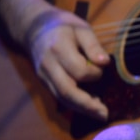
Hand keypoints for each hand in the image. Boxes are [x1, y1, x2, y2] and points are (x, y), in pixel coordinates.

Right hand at [0, 0, 109, 119]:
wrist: (33, 27)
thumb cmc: (62, 25)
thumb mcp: (81, 27)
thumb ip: (93, 45)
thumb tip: (104, 63)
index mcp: (59, 48)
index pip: (78, 70)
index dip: (94, 73)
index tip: (103, 68)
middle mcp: (49, 65)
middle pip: (67, 91)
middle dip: (87, 105)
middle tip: (105, 114)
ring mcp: (44, 75)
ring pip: (62, 98)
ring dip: (82, 109)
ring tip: (100, 114)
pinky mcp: (44, 81)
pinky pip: (59, 96)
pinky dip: (75, 104)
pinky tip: (89, 106)